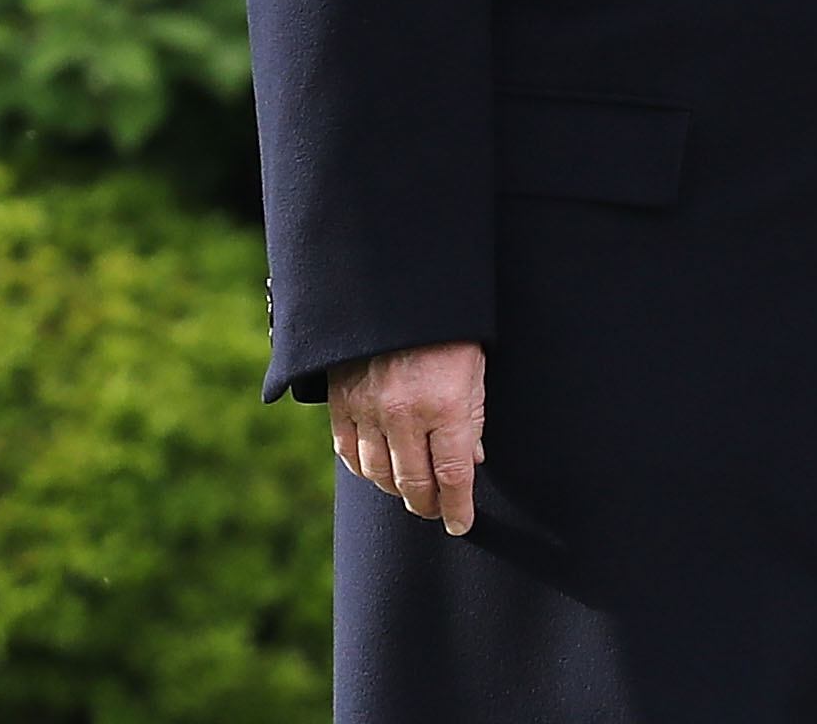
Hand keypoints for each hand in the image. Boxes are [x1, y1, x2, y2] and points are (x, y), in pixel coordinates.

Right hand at [330, 340, 486, 535]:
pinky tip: (378, 471)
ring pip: (378, 474)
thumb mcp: (474, 371)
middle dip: (428, 504)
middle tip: (437, 511)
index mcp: (446, 405)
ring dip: (396, 490)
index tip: (461, 523)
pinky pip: (348, 452)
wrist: (396, 292)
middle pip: (414, 483)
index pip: (452, 475)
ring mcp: (368, 410)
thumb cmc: (447, 331)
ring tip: (411, 492)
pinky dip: (364, 469)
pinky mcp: (341, 402)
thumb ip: (472, 419)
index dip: (457, 506)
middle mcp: (404, 414)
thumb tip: (472, 461)